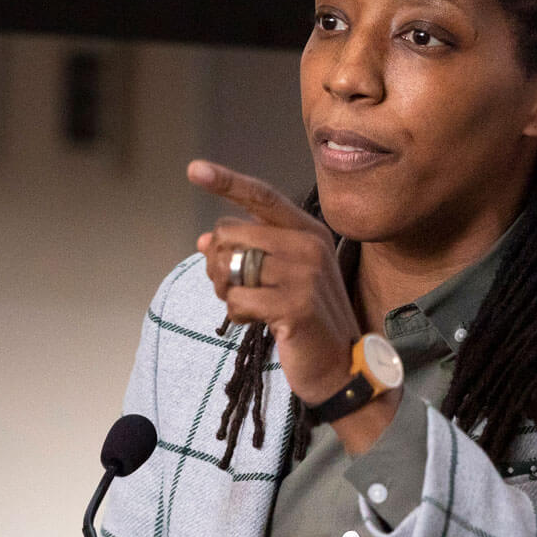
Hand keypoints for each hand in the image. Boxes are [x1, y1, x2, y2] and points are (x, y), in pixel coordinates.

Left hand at [188, 159, 360, 405]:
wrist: (342, 367)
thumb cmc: (307, 320)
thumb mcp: (281, 278)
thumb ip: (249, 253)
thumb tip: (203, 240)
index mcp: (308, 231)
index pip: (262, 197)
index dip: (227, 181)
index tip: (194, 169)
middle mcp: (308, 245)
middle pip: (230, 233)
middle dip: (219, 263)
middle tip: (234, 287)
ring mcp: (304, 274)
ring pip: (230, 266)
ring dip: (227, 291)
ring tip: (250, 307)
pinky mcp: (295, 305)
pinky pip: (238, 299)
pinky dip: (236, 314)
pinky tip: (255, 322)